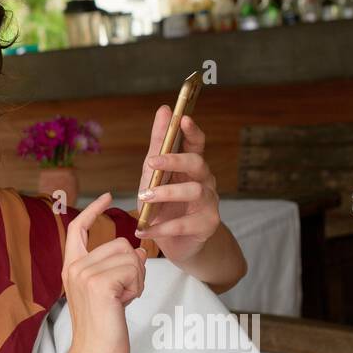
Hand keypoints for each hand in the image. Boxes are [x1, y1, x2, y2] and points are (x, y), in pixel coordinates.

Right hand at [59, 192, 148, 352]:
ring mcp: (85, 274)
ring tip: (123, 300)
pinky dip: (137, 287)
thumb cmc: (103, 330)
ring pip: (130, 256)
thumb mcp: (110, 292)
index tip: (109, 195)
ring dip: (137, 279)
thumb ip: (118, 268)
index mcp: (71, 267)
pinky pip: (134, 269)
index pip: (78, 228)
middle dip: (133, 267)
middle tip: (124, 293)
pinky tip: (124, 303)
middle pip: (119, 243)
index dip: (94, 210)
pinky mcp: (100, 284)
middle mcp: (74, 267)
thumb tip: (140, 250)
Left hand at [135, 105, 220, 265]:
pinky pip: (184, 224)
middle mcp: (205, 181)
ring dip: (165, 193)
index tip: (183, 118)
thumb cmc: (164, 205)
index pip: (197, 143)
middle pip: (197, 163)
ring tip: (143, 198)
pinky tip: (143, 229)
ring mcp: (209, 203)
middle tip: (150, 163)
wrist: (177, 243)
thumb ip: (159, 144)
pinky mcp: (207, 225)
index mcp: (192, 166)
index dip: (192, 130)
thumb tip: (164, 109)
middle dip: (175, 160)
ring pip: (194, 191)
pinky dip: (161, 227)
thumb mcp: (154, 174)